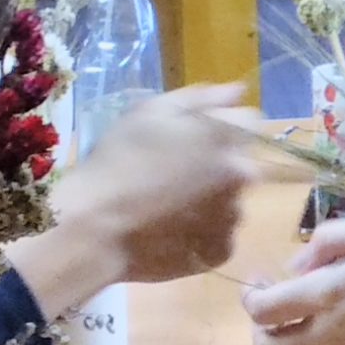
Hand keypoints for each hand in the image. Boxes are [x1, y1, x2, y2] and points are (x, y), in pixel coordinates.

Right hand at [8, 85, 258, 313]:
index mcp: (227, 138)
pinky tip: (171, 232)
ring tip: (169, 208)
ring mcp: (233, 218)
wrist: (96, 226)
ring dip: (212, 201)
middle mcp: (241, 177)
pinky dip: (202, 235)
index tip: (192, 138)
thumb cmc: (119, 160)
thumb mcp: (150, 112)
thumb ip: (202, 97)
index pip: (248, 123)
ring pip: (231, 202)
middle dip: (219, 166)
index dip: (221, 127)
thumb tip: (238, 91)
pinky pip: (219, 237)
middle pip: (242, 164)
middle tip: (176, 176)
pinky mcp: (220, 252)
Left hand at [241, 219, 344, 344]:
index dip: (252, 297)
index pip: (263, 310)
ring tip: (299, 329)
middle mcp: (329, 335)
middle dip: (261, 330)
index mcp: (328, 294)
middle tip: (272, 309)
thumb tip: (297, 266)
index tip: (261, 281)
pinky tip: (333, 336)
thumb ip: (331, 240)